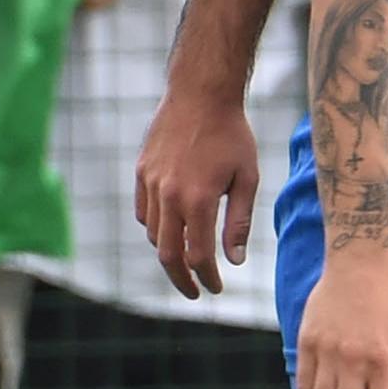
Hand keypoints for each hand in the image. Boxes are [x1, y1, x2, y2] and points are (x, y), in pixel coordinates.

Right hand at [137, 85, 262, 300]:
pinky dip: (156, 229)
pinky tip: (173, 231)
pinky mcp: (140, 173)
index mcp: (197, 200)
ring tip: (188, 262)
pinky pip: (144, 213)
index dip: (208, 278)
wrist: (200, 96)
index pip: (199, 256)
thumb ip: (239, 222)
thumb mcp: (247, 179)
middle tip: (195, 292)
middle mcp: (168, 196)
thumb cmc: (233, 136)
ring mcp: (150, 184)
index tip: (216, 289)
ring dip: (168, 254)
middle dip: (182, 279)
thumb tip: (236, 261)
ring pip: (153, 235)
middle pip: (167, 254)